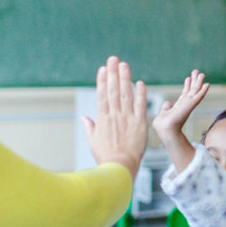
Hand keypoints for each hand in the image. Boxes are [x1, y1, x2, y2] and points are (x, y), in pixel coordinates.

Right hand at [83, 56, 148, 172]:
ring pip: (126, 94)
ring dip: (125, 78)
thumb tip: (84, 118)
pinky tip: (140, 83)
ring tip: (124, 65)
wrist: (120, 168)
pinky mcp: (140, 124)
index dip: (102, 81)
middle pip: (113, 90)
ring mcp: (128, 119)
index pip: (102, 95)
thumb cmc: (106, 157)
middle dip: (113, 73)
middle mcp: (115, 116)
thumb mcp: (93, 141)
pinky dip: (141, 94)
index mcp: (102, 119)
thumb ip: (90, 127)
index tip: (102, 69)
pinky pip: (141, 106)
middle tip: (113, 59)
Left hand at [152, 69, 210, 141]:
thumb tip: (167, 103)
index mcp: (178, 107)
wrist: (165, 129)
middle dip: (194, 82)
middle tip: (197, 72)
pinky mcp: (190, 105)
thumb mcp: (163, 114)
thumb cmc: (162, 125)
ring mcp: (188, 105)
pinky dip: (203, 91)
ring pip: (196, 92)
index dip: (186, 86)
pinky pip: (198, 97)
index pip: (184, 95)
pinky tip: (207, 84)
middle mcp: (185, 105)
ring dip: (199, 83)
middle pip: (192, 91)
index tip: (188, 78)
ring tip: (202, 74)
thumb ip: (166, 108)